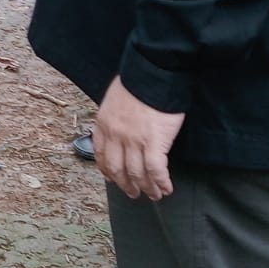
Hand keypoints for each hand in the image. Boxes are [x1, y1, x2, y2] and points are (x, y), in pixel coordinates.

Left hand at [93, 79, 184, 200]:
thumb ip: (113, 118)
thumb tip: (116, 130)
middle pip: (118, 169)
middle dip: (126, 185)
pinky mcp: (154, 142)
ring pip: (137, 173)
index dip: (108, 171)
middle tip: (134, 193)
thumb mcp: (114, 100)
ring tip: (153, 195)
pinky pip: (155, 170)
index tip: (113, 179)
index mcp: (104, 124)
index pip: (102, 155)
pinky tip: (166, 188)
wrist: (153, 73)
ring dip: (146, 188)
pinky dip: (161, 182)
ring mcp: (134, 140)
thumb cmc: (137, 82)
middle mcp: (116, 135)